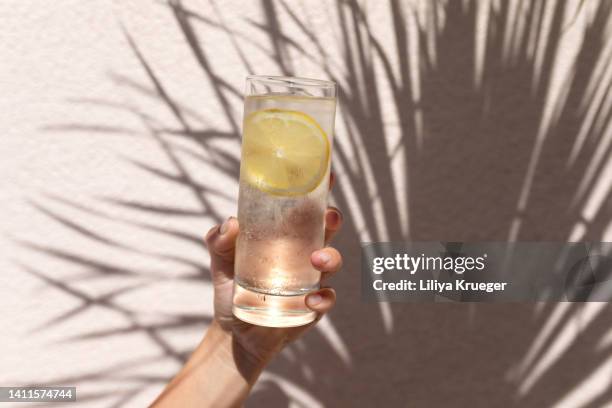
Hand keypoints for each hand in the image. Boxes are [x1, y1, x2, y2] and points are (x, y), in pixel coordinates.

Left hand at [204, 205, 342, 373]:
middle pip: (327, 229)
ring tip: (317, 259)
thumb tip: (231, 223)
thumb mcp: (220, 260)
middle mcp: (302, 252)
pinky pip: (326, 298)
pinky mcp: (312, 306)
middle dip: (333, 218)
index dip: (320, 190)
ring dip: (330, 257)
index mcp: (285, 235)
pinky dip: (322, 298)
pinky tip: (310, 300)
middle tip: (329, 215)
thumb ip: (218, 239)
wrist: (235, 331)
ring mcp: (311, 279)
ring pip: (332, 260)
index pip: (306, 208)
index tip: (330, 175)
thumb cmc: (232, 287)